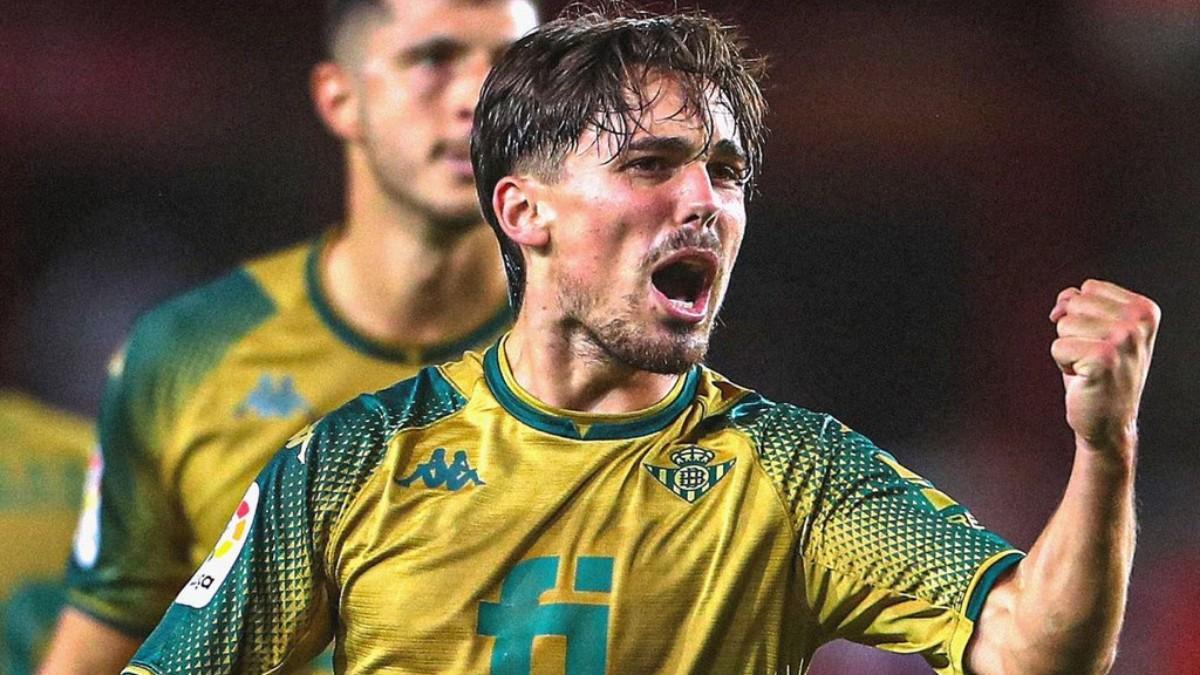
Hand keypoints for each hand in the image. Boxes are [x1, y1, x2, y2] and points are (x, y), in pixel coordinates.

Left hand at [1049, 279, 1159, 457]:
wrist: (1110, 421)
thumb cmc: (1100, 373)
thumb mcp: (1096, 330)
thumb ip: (1081, 303)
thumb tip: (1064, 300)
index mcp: (1144, 309)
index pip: (1088, 288)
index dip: (1083, 315)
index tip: (1101, 340)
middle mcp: (1139, 321)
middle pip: (1074, 303)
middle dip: (1073, 331)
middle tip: (1093, 357)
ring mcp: (1123, 339)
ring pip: (1063, 324)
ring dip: (1068, 349)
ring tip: (1089, 367)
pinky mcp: (1103, 359)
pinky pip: (1057, 347)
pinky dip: (1063, 364)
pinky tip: (1084, 378)